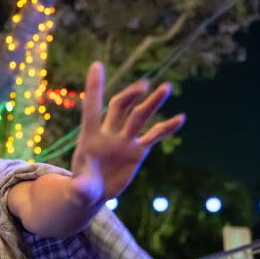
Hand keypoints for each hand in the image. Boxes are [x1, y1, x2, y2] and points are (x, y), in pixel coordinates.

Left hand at [69, 62, 185, 205]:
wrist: (93, 194)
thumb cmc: (82, 188)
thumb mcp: (79, 190)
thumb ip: (80, 187)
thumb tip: (80, 190)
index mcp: (89, 137)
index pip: (92, 109)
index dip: (94, 88)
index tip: (96, 65)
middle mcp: (109, 134)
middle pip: (119, 108)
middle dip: (130, 96)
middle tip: (143, 86)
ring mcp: (125, 140)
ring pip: (139, 117)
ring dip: (152, 103)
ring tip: (166, 87)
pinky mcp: (138, 151)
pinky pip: (154, 136)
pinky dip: (167, 128)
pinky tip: (180, 119)